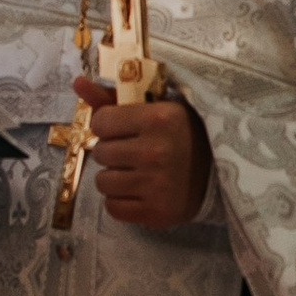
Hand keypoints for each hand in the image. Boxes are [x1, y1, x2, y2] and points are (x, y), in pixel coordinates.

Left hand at [79, 80, 211, 230]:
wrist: (219, 172)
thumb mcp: (154, 108)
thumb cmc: (182, 135)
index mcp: (158, 119)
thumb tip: (76, 83)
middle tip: (136, 152)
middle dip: (113, 151)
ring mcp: (157, 185)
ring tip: (137, 172)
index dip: (109, 125)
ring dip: (115, 178)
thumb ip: (113, 98)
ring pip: (103, 182)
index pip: (100, 122)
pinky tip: (140, 191)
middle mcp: (156, 152)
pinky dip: (121, 201)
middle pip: (100, 153)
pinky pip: (113, 208)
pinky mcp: (157, 213)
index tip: (126, 129)